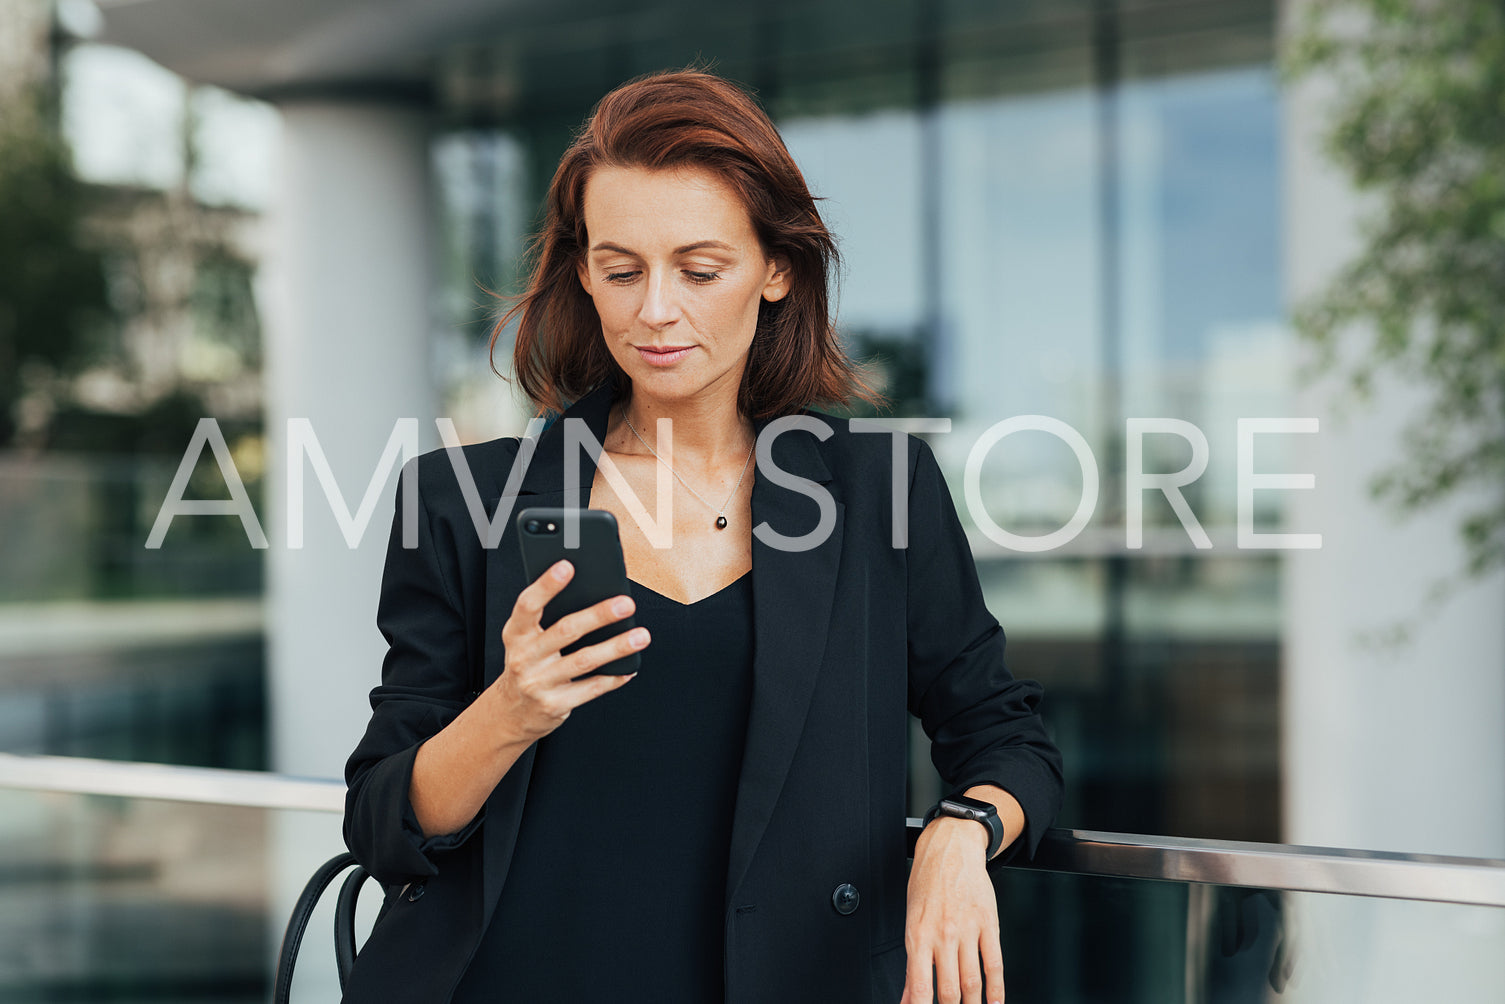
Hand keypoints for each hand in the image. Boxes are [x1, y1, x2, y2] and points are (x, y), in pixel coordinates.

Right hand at [491, 559, 649, 743]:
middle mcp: (524, 658)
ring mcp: (539, 683)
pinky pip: (591, 689)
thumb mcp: (525, 639)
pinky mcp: (555, 704)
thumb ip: (547, 618)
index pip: (528, 605)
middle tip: (625, 604)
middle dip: (598, 616)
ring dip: (615, 647)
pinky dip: (613, 678)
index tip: (567, 566)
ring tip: (640, 636)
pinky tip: (629, 668)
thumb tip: (591, 592)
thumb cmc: (528, 663)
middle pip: (565, 631)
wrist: (512, 712)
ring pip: (583, 661)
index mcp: (516, 634)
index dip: (546, 585)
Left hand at [902, 818, 1004, 1003]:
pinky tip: (995, 1002)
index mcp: (918, 935)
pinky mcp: (988, 924)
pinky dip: (996, 988)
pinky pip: (995, 962)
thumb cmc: (927, 882)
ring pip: (972, 981)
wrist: (950, 848)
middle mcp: (943, 935)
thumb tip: (906, 998)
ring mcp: (967, 930)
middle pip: (948, 990)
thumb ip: (911, 965)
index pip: (920, 986)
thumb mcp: (911, 921)